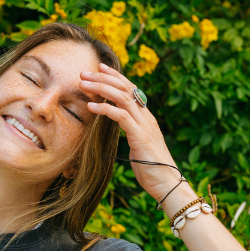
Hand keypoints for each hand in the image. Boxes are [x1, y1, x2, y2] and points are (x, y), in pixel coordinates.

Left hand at [79, 62, 185, 199]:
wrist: (166, 182)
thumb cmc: (151, 167)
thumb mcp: (138, 144)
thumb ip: (131, 130)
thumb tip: (118, 124)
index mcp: (146, 117)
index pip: (131, 89)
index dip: (115, 76)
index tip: (99, 68)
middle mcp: (146, 116)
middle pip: (125, 88)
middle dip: (103, 78)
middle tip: (84, 73)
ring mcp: (144, 125)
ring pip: (122, 97)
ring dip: (101, 88)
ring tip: (83, 85)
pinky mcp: (140, 136)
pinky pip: (121, 116)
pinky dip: (104, 108)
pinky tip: (90, 106)